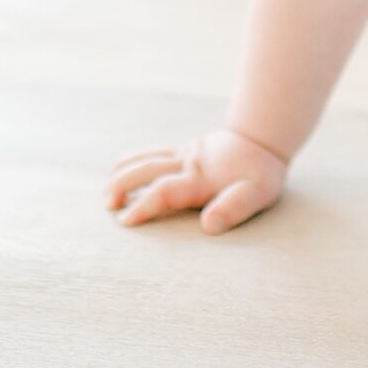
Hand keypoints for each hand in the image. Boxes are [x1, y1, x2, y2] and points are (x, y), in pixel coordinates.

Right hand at [105, 126, 286, 233]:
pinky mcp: (182, 150)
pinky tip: (120, 174)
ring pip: (144, 157)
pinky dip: (131, 161)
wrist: (262, 141)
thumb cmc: (261, 175)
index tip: (125, 221)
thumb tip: (208, 226)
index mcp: (201, 178)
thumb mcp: (259, 194)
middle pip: (145, 169)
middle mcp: (187, 163)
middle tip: (108, 206)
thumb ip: (235, 208)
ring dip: (121, 173)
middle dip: (122, 186)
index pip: (164, 191)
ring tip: (106, 194)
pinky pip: (150, 152)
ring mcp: (183, 153)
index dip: (143, 206)